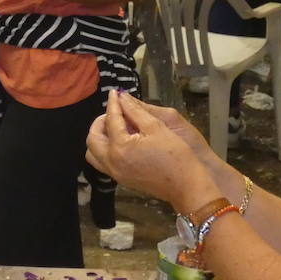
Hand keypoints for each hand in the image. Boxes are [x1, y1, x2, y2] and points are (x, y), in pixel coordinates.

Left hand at [85, 90, 217, 211]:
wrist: (187, 185)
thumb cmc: (176, 155)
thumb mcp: (156, 127)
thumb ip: (135, 110)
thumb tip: (122, 98)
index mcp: (120, 148)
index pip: (111, 120)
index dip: (114, 104)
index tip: (115, 93)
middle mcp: (112, 162)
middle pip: (93, 138)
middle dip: (101, 122)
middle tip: (115, 112)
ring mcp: (116, 174)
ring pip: (94, 153)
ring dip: (100, 138)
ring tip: (117, 127)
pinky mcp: (122, 179)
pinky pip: (103, 162)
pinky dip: (106, 149)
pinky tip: (123, 141)